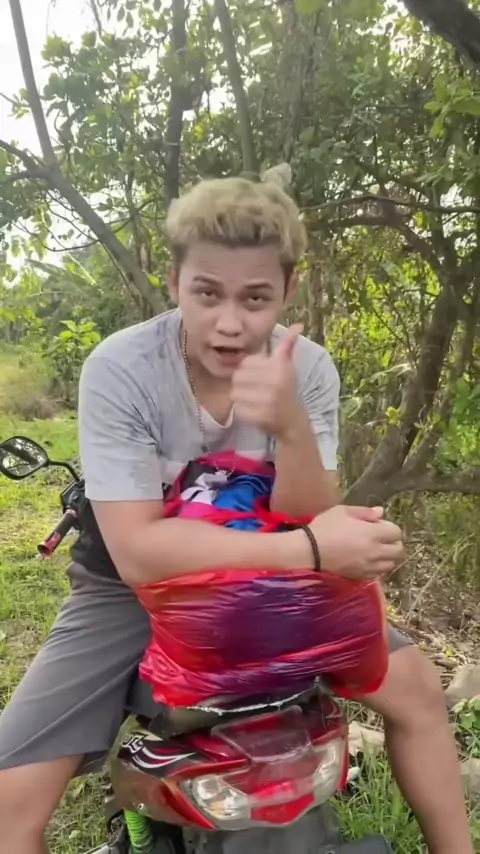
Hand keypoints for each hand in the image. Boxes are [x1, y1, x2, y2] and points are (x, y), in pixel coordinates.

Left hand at [231, 324, 303, 438]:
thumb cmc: (286, 389)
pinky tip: (254, 410)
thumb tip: (297, 326)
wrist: (292, 420)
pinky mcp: (258, 417)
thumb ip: (287, 346)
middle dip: (243, 384)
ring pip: (235, 393)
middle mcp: (273, 383)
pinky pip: (237, 408)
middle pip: (237, 377)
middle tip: (254, 389)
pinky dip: (242, 410)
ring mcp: (265, 401)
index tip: (259, 376)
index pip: (246, 362)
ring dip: (241, 397)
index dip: (249, 369)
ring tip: (254, 399)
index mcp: (279, 367)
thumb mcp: (287, 366)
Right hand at [308, 505, 403, 579]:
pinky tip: (367, 561)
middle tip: (381, 538)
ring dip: (388, 556)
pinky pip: (379, 573)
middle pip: (399, 550)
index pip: (396, 532)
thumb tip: (380, 512)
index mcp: (373, 533)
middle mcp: (375, 551)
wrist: (309, 552)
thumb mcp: (342, 511)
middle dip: (394, 542)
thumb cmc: (324, 527)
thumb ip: (364, 512)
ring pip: (391, 564)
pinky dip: (378, 567)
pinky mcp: (361, 576)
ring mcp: (369, 566)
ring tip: (376, 550)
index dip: (390, 527)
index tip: (378, 525)